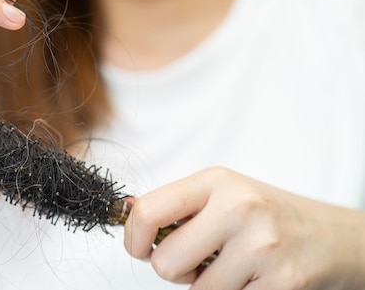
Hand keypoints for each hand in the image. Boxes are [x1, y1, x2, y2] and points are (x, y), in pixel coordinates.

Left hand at [124, 167, 364, 288]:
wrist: (336, 237)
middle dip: (174, 271)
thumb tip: (127, 210)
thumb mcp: (224, 193)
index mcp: (217, 183)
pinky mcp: (282, 283)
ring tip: (233, 267)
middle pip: (166, 262)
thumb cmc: (270, 215)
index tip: (139, 248)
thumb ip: (179, 205)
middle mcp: (238, 208)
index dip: (132, 238)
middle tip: (197, 261)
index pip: (148, 210)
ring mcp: (262, 246)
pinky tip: (254, 279)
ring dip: (207, 287)